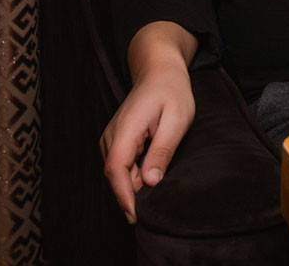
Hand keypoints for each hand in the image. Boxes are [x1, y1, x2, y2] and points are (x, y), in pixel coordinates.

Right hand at [101, 25, 196, 223]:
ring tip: (158, 191)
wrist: (159, 70)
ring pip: (119, 173)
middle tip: (156, 212)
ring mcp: (111, 139)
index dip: (124, 197)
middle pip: (116, 176)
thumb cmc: (171, 91)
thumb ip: (162, 150)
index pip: (116, 170)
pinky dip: (135, 175)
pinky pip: (122, 166)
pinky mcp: (116, 141)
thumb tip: (150, 182)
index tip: (135, 217)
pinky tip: (153, 175)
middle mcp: (112, 136)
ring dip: (135, 185)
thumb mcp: (176, 119)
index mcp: (125, 130)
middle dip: (132, 196)